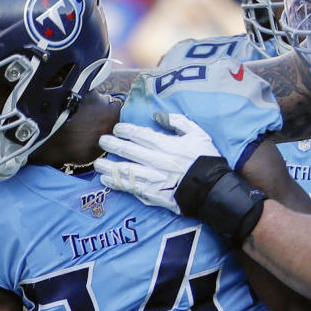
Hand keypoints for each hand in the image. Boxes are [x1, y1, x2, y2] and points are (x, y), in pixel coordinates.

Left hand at [96, 112, 221, 212]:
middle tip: (102, 142)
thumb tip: (157, 116)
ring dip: (108, 167)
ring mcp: (152, 178)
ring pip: (124, 170)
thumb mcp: (197, 134)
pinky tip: (106, 180)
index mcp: (166, 144)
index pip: (139, 134)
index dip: (125, 130)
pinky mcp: (152, 194)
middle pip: (128, 151)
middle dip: (111, 145)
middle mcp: (156, 160)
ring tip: (98, 164)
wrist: (212, 190)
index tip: (117, 129)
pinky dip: (116, 183)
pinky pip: (129, 188)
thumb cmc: (206, 161)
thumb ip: (177, 122)